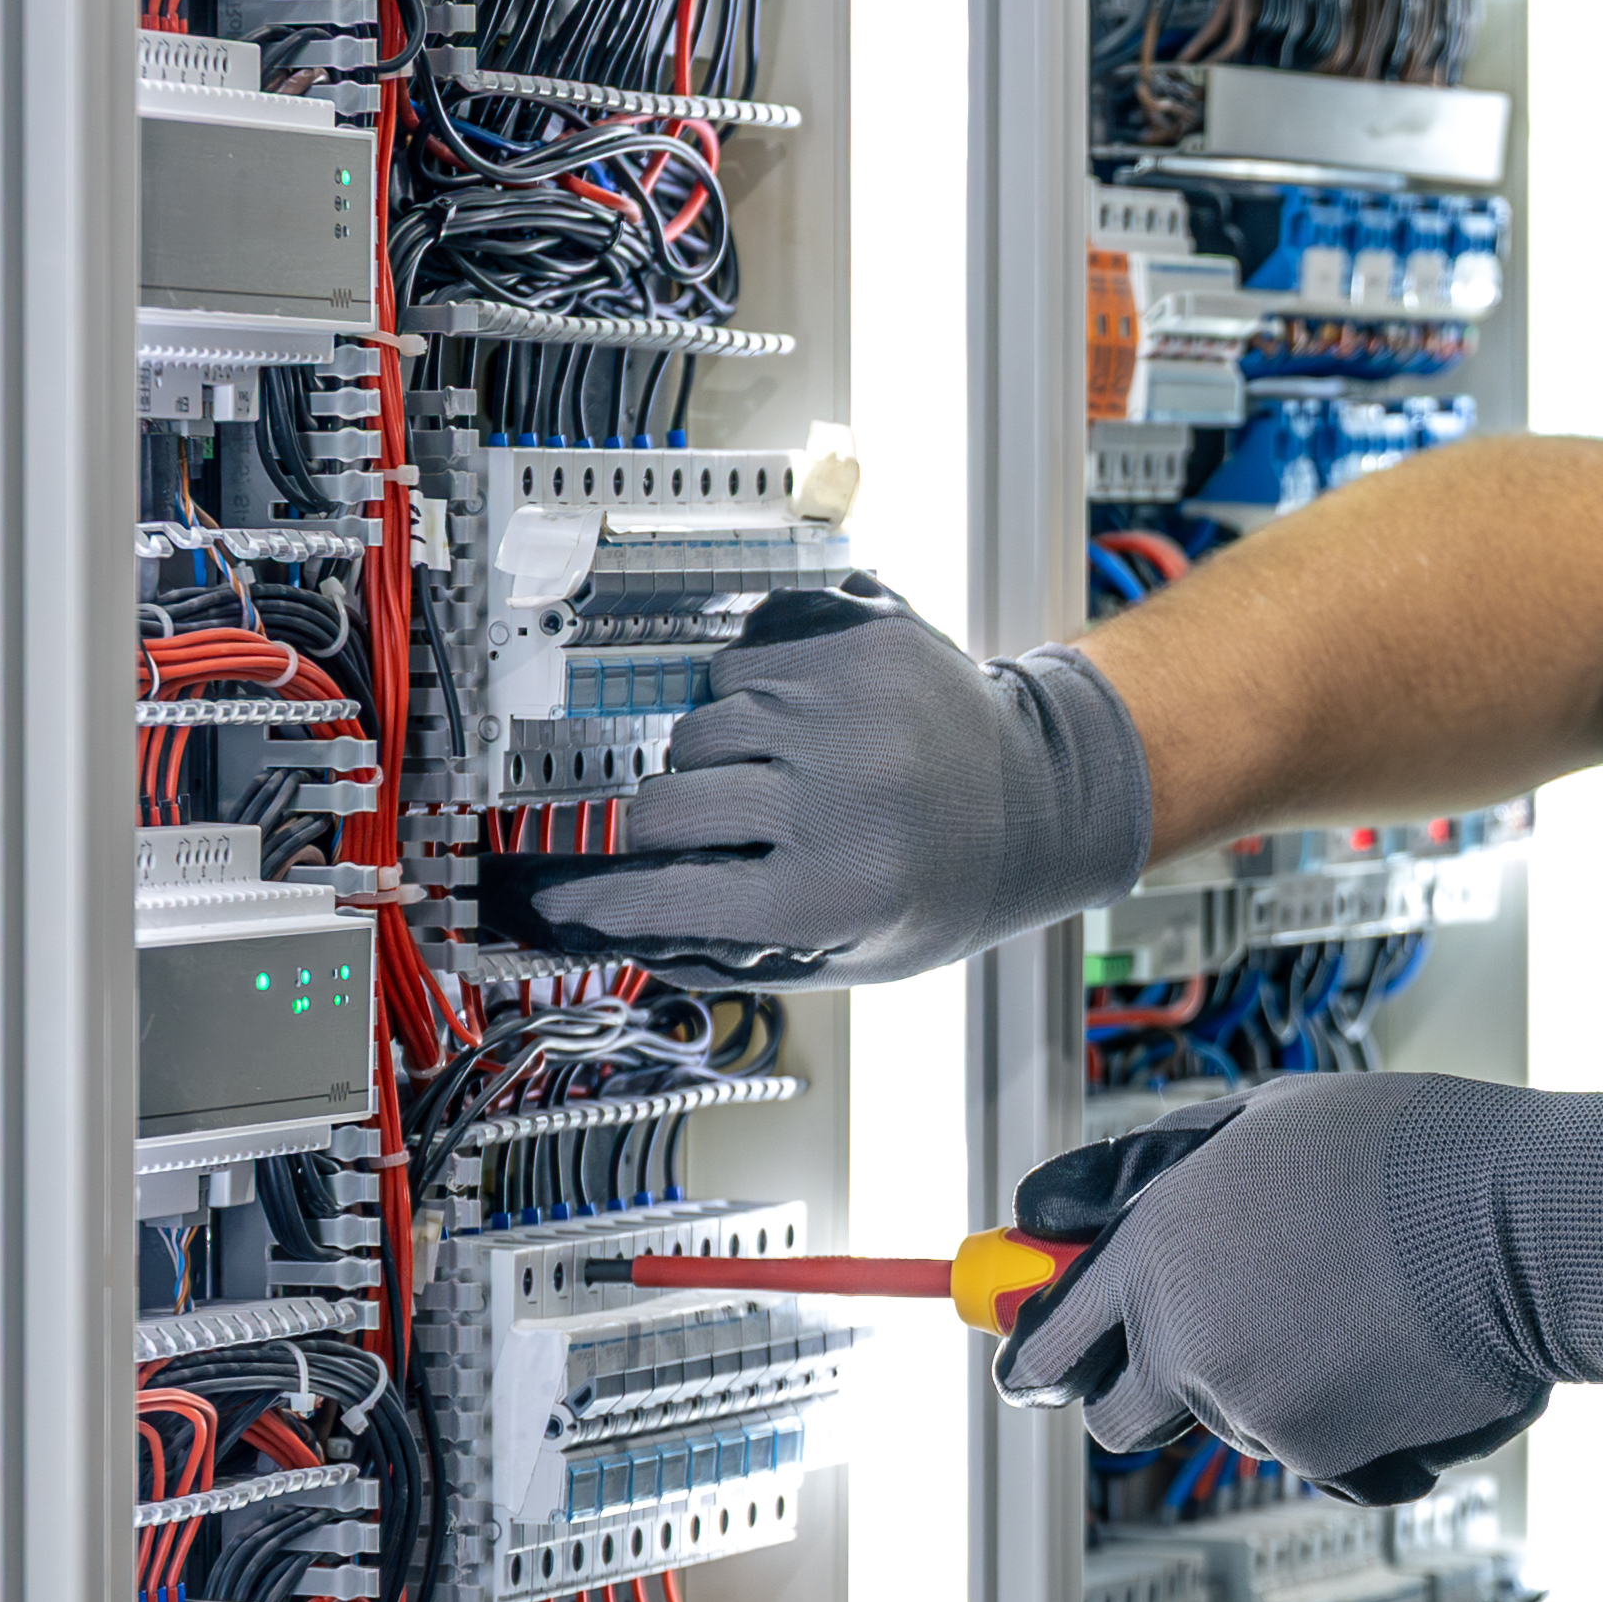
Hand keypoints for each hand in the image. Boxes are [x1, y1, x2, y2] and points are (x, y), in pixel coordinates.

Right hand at [488, 579, 1153, 985]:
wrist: (1043, 796)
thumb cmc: (944, 885)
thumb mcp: (852, 954)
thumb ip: (735, 951)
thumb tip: (621, 938)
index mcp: (835, 893)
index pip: (669, 898)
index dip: (602, 904)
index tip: (559, 902)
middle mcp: (838, 796)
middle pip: (664, 808)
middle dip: (664, 830)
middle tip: (709, 836)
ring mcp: (845, 710)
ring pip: (695, 730)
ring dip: (714, 759)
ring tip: (779, 780)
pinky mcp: (855, 647)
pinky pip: (737, 667)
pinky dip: (749, 700)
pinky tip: (802, 728)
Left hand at [996, 1073, 1602, 1502]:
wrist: (1529, 1225)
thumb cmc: (1407, 1154)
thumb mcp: (1257, 1123)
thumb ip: (1140, 1173)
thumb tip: (1050, 1210)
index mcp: (1155, 1254)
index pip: (1049, 1344)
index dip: (1036, 1360)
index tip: (1035, 1367)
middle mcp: (1188, 1343)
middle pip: (1118, 1418)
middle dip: (1145, 1392)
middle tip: (1207, 1343)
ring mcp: (1256, 1411)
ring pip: (1235, 1423)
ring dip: (1273, 1383)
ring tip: (1354, 1307)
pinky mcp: (1328, 1459)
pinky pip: (1318, 1454)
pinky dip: (1349, 1421)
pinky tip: (1398, 1352)